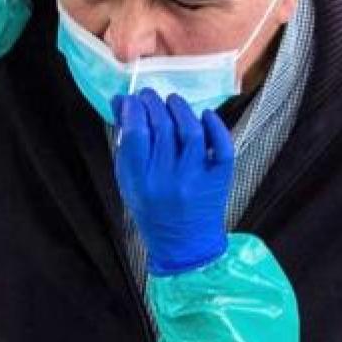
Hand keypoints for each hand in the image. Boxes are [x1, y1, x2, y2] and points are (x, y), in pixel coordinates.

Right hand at [112, 89, 234, 275]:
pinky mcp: (219, 179)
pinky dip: (215, 126)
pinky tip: (204, 115)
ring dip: (181, 109)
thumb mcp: (129, 181)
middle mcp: (168, 181)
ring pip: (191, 132)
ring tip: (173, 101)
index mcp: (141, 183)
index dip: (133, 110)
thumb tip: (120, 102)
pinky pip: (221, 147)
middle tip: (149, 96)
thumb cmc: (152, 210)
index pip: (135, 135)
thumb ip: (125, 144)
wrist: (184, 245)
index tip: (131, 100)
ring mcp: (196, 180)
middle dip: (154, 104)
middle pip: (162, 128)